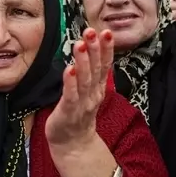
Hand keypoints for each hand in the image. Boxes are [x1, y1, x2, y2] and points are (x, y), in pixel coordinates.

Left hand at [46, 28, 113, 150]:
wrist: (73, 144)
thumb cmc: (78, 113)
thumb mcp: (88, 90)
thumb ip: (90, 71)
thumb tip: (90, 47)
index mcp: (98, 87)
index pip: (104, 65)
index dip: (106, 48)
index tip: (106, 31)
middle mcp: (93, 94)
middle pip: (95, 69)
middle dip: (95, 49)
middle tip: (92, 31)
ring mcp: (82, 103)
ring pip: (84, 80)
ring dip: (83, 62)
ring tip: (80, 45)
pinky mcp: (69, 112)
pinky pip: (71, 96)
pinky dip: (71, 83)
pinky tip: (69, 69)